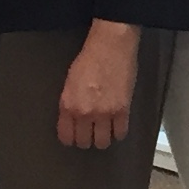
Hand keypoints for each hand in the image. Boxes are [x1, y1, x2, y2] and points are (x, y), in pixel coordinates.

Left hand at [57, 21, 139, 149]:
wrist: (111, 46)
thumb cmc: (90, 58)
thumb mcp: (70, 82)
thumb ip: (70, 103)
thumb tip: (73, 119)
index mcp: (67, 105)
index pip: (66, 136)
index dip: (71, 138)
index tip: (75, 136)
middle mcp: (84, 112)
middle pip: (84, 142)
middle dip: (87, 139)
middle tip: (91, 132)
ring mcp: (104, 113)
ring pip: (102, 142)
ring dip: (103, 138)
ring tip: (105, 129)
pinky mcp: (122, 111)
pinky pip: (120, 133)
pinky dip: (118, 131)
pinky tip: (117, 124)